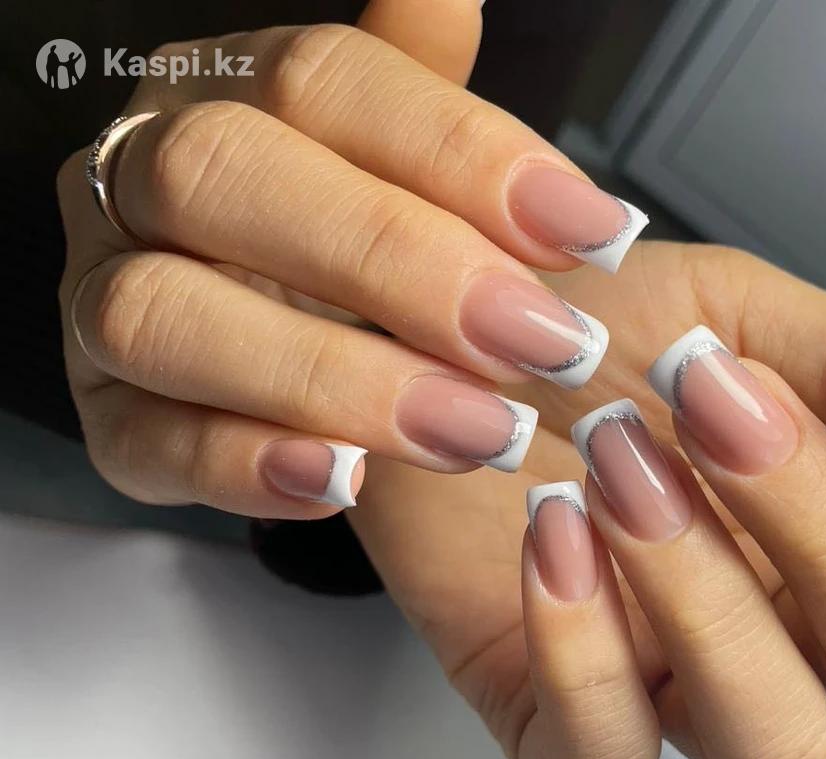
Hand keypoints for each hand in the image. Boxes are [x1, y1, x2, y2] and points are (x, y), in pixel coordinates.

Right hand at [56, 0, 644, 513]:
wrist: (298, 345)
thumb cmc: (367, 239)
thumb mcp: (403, 159)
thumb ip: (425, 92)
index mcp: (230, 90)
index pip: (324, 81)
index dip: (460, 154)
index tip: (590, 232)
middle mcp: (148, 178)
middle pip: (227, 176)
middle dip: (396, 264)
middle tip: (538, 341)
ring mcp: (106, 297)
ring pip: (163, 314)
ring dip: (330, 378)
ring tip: (474, 430)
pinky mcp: (111, 417)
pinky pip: (144, 441)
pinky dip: (243, 465)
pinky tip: (345, 480)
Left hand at [350, 241, 825, 758]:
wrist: (439, 345)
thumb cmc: (585, 333)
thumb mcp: (729, 307)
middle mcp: (789, 621)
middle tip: (726, 407)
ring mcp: (682, 682)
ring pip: (774, 736)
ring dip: (711, 598)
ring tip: (623, 465)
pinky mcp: (566, 714)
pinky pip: (608, 749)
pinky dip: (586, 645)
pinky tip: (554, 532)